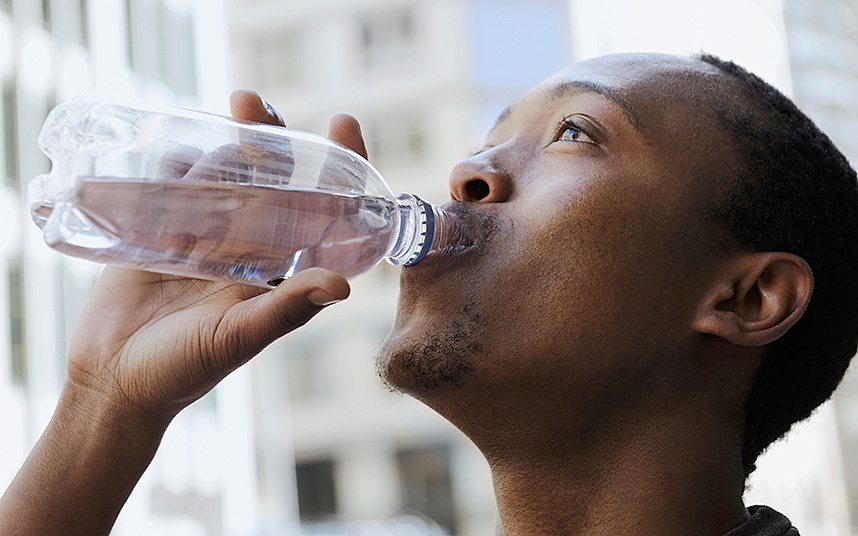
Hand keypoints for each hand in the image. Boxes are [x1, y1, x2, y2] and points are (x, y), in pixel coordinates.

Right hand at [65, 91, 368, 422]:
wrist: (114, 380)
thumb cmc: (185, 369)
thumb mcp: (240, 337)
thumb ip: (287, 309)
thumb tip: (343, 284)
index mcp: (280, 270)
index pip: (320, 211)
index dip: (338, 169)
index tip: (342, 122)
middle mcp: (249, 248)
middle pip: (270, 181)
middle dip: (270, 139)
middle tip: (253, 103)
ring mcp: (204, 236)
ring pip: (222, 176)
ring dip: (225, 142)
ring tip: (227, 110)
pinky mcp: (159, 232)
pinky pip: (172, 186)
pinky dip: (175, 162)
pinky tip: (177, 142)